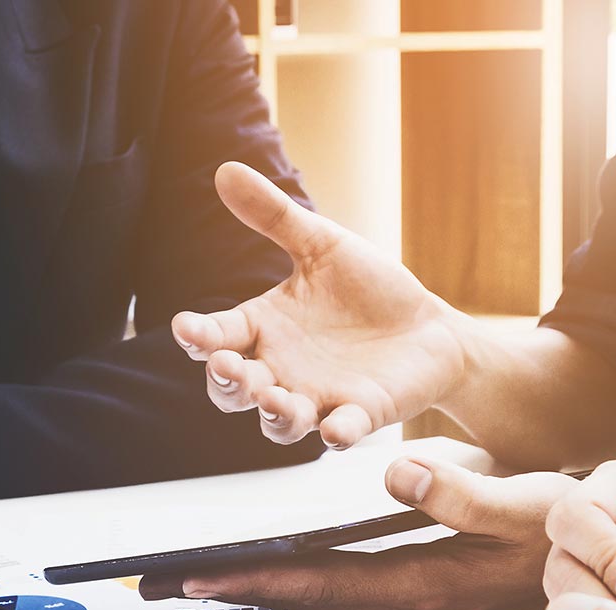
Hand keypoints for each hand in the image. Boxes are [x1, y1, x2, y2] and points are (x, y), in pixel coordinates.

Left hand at [139, 457, 577, 609]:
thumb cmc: (577, 541)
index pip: (314, 585)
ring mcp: (407, 601)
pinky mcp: (414, 589)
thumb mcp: (528, 509)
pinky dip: (294, 573)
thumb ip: (462, 494)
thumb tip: (397, 472)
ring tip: (193, 570)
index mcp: (419, 586)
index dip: (249, 579)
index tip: (190, 576)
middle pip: (297, 597)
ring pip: (312, 593)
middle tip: (159, 581)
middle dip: (228, 586)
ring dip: (255, 580)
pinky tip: (272, 560)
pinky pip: (337, 583)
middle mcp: (402, 602)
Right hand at [169, 162, 476, 447]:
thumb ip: (274, 216)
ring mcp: (316, 398)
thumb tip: (225, 170)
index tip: (186, 328)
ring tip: (278, 401)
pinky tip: (334, 430)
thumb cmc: (368, 289)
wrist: (429, 327)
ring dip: (273, 416)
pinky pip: (340, 433)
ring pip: (278, 424)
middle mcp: (280, 370)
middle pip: (234, 391)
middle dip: (227, 384)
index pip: (218, 336)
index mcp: (264, 328)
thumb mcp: (321, 245)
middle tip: (230, 368)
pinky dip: (336, 434)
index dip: (199, 336)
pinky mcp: (358, 415)